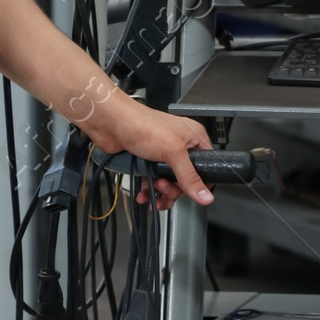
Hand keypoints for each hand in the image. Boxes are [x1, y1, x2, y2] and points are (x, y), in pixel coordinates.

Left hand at [69, 76, 212, 207]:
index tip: (190, 191)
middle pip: (186, 179)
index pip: (207, 166)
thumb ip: (189, 177)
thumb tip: (205, 196)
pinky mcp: (149, 161)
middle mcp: (180, 146)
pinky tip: (144, 193)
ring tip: (152, 189)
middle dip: (174, 188)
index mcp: (194, 138)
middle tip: (163, 186)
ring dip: (161, 192)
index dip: (200, 183)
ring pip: (170, 183)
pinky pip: (154, 181)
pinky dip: (149, 190)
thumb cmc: (142, 125)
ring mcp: (164, 154)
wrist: (112, 123)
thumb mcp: (173, 152)